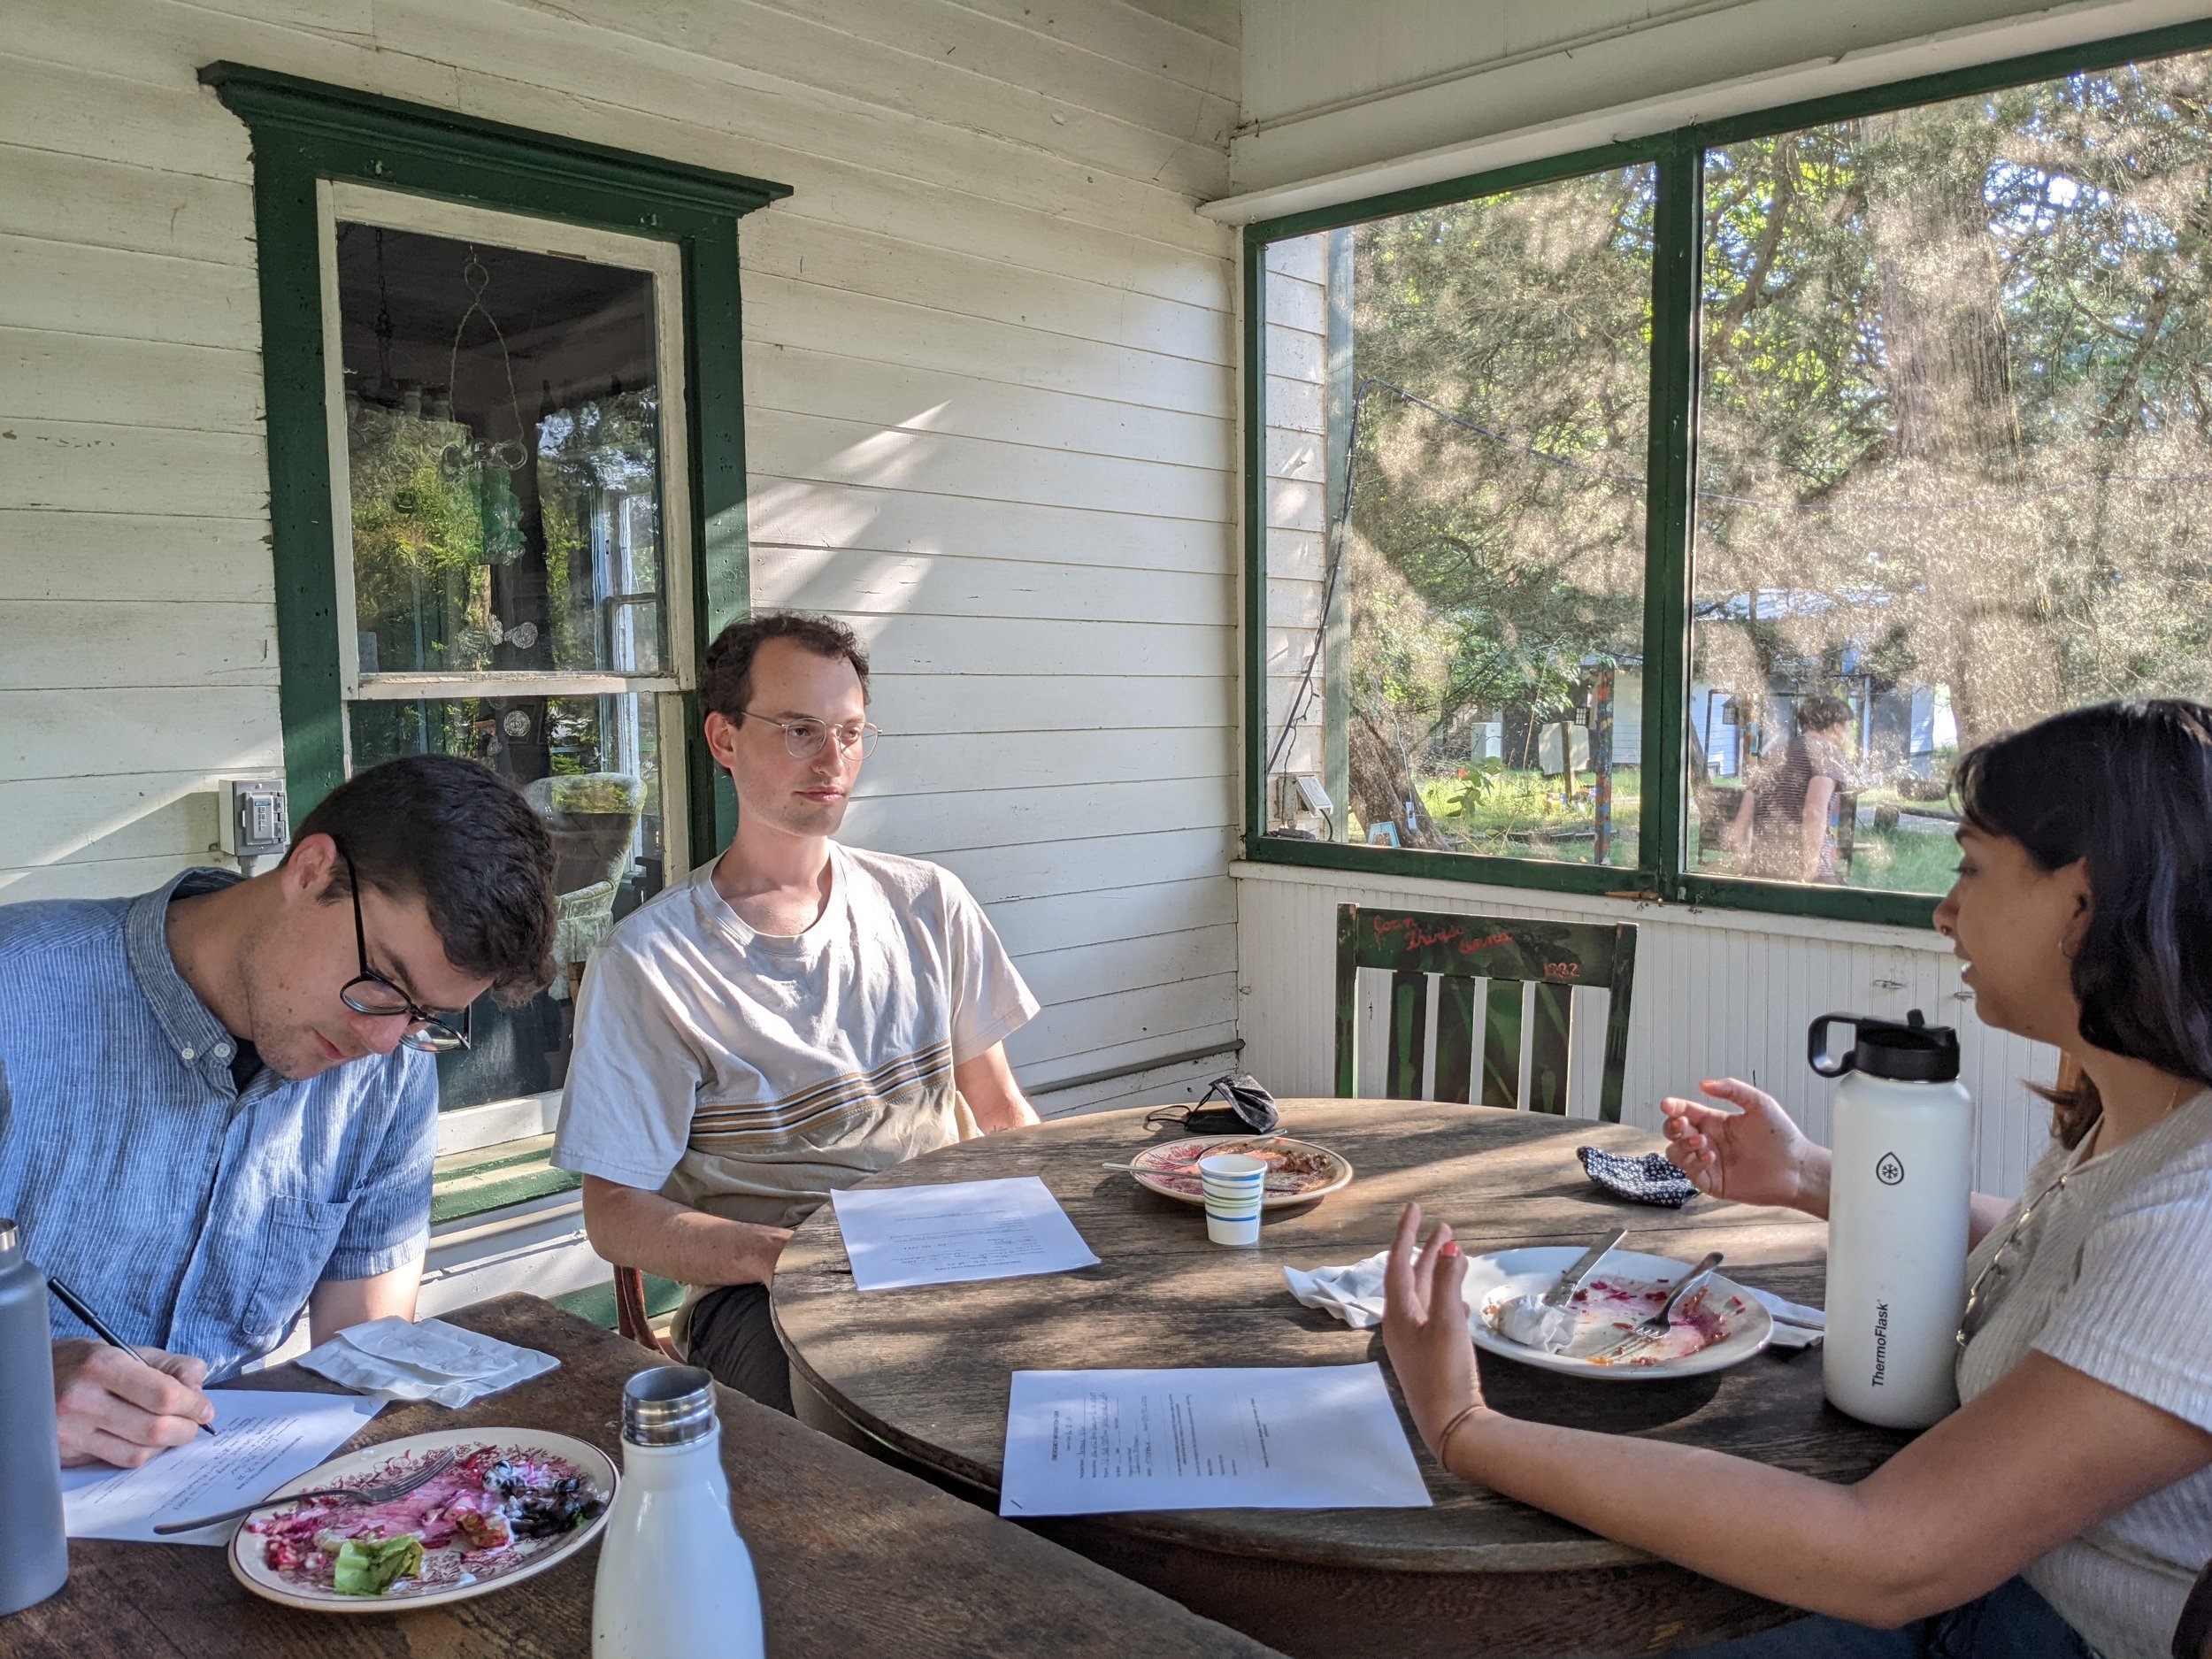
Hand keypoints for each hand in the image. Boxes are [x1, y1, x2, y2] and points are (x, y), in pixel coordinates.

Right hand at [53, 1339, 213, 1467]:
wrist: (28, 1377)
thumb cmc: (85, 1362)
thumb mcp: (126, 1350)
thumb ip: (170, 1366)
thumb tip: (198, 1388)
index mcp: (101, 1365)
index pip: (163, 1395)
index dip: (193, 1405)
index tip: (205, 1408)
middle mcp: (81, 1399)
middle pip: (153, 1429)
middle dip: (185, 1429)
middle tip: (194, 1423)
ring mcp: (69, 1431)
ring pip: (137, 1453)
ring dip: (165, 1445)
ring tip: (170, 1430)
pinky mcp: (64, 1453)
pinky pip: (116, 1461)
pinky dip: (140, 1453)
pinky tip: (142, 1439)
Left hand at [1381, 1203, 1486, 1463]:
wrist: (1451, 1426)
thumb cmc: (1444, 1375)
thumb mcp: (1447, 1324)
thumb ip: (1447, 1283)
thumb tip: (1449, 1249)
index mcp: (1398, 1314)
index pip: (1398, 1263)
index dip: (1406, 1233)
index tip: (1415, 1208)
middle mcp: (1401, 1325)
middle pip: (1411, 1277)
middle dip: (1426, 1250)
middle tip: (1444, 1226)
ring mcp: (1415, 1342)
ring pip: (1424, 1296)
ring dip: (1438, 1273)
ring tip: (1454, 1252)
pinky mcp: (1430, 1356)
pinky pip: (1435, 1316)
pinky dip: (1446, 1299)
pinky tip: (1459, 1298)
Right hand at [1661, 1079, 1825, 1212]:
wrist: (1796, 1169)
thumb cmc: (1783, 1138)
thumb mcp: (1760, 1103)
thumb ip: (1732, 1089)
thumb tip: (1704, 1084)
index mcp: (1716, 1122)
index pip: (1686, 1111)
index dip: (1674, 1107)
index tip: (1668, 1104)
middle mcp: (1710, 1141)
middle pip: (1674, 1132)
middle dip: (1672, 1126)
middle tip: (1682, 1124)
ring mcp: (1709, 1163)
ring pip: (1676, 1153)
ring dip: (1682, 1145)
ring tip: (1701, 1142)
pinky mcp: (1712, 1183)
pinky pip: (1690, 1173)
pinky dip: (1694, 1163)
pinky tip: (1710, 1156)